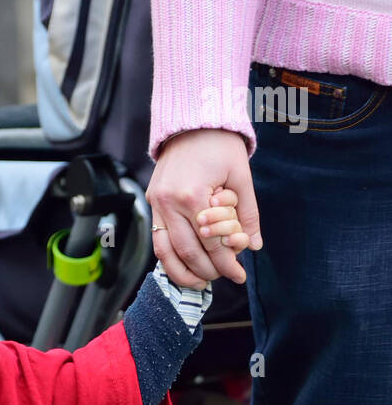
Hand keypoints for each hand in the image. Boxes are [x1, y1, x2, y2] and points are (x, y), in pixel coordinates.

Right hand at [148, 129, 262, 288]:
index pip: (212, 242)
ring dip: (183, 273)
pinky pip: (158, 241)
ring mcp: (157, 204)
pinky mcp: (152, 204)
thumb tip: (253, 245)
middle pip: (189, 252)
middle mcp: (171, 203)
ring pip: (166, 253)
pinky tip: (184, 268)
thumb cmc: (219, 145)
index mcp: (194, 195)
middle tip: (225, 277)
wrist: (192, 120)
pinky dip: (169, 260)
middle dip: (209, 271)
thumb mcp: (241, 176)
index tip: (239, 275)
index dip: (227, 263)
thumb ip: (248, 213)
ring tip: (201, 283)